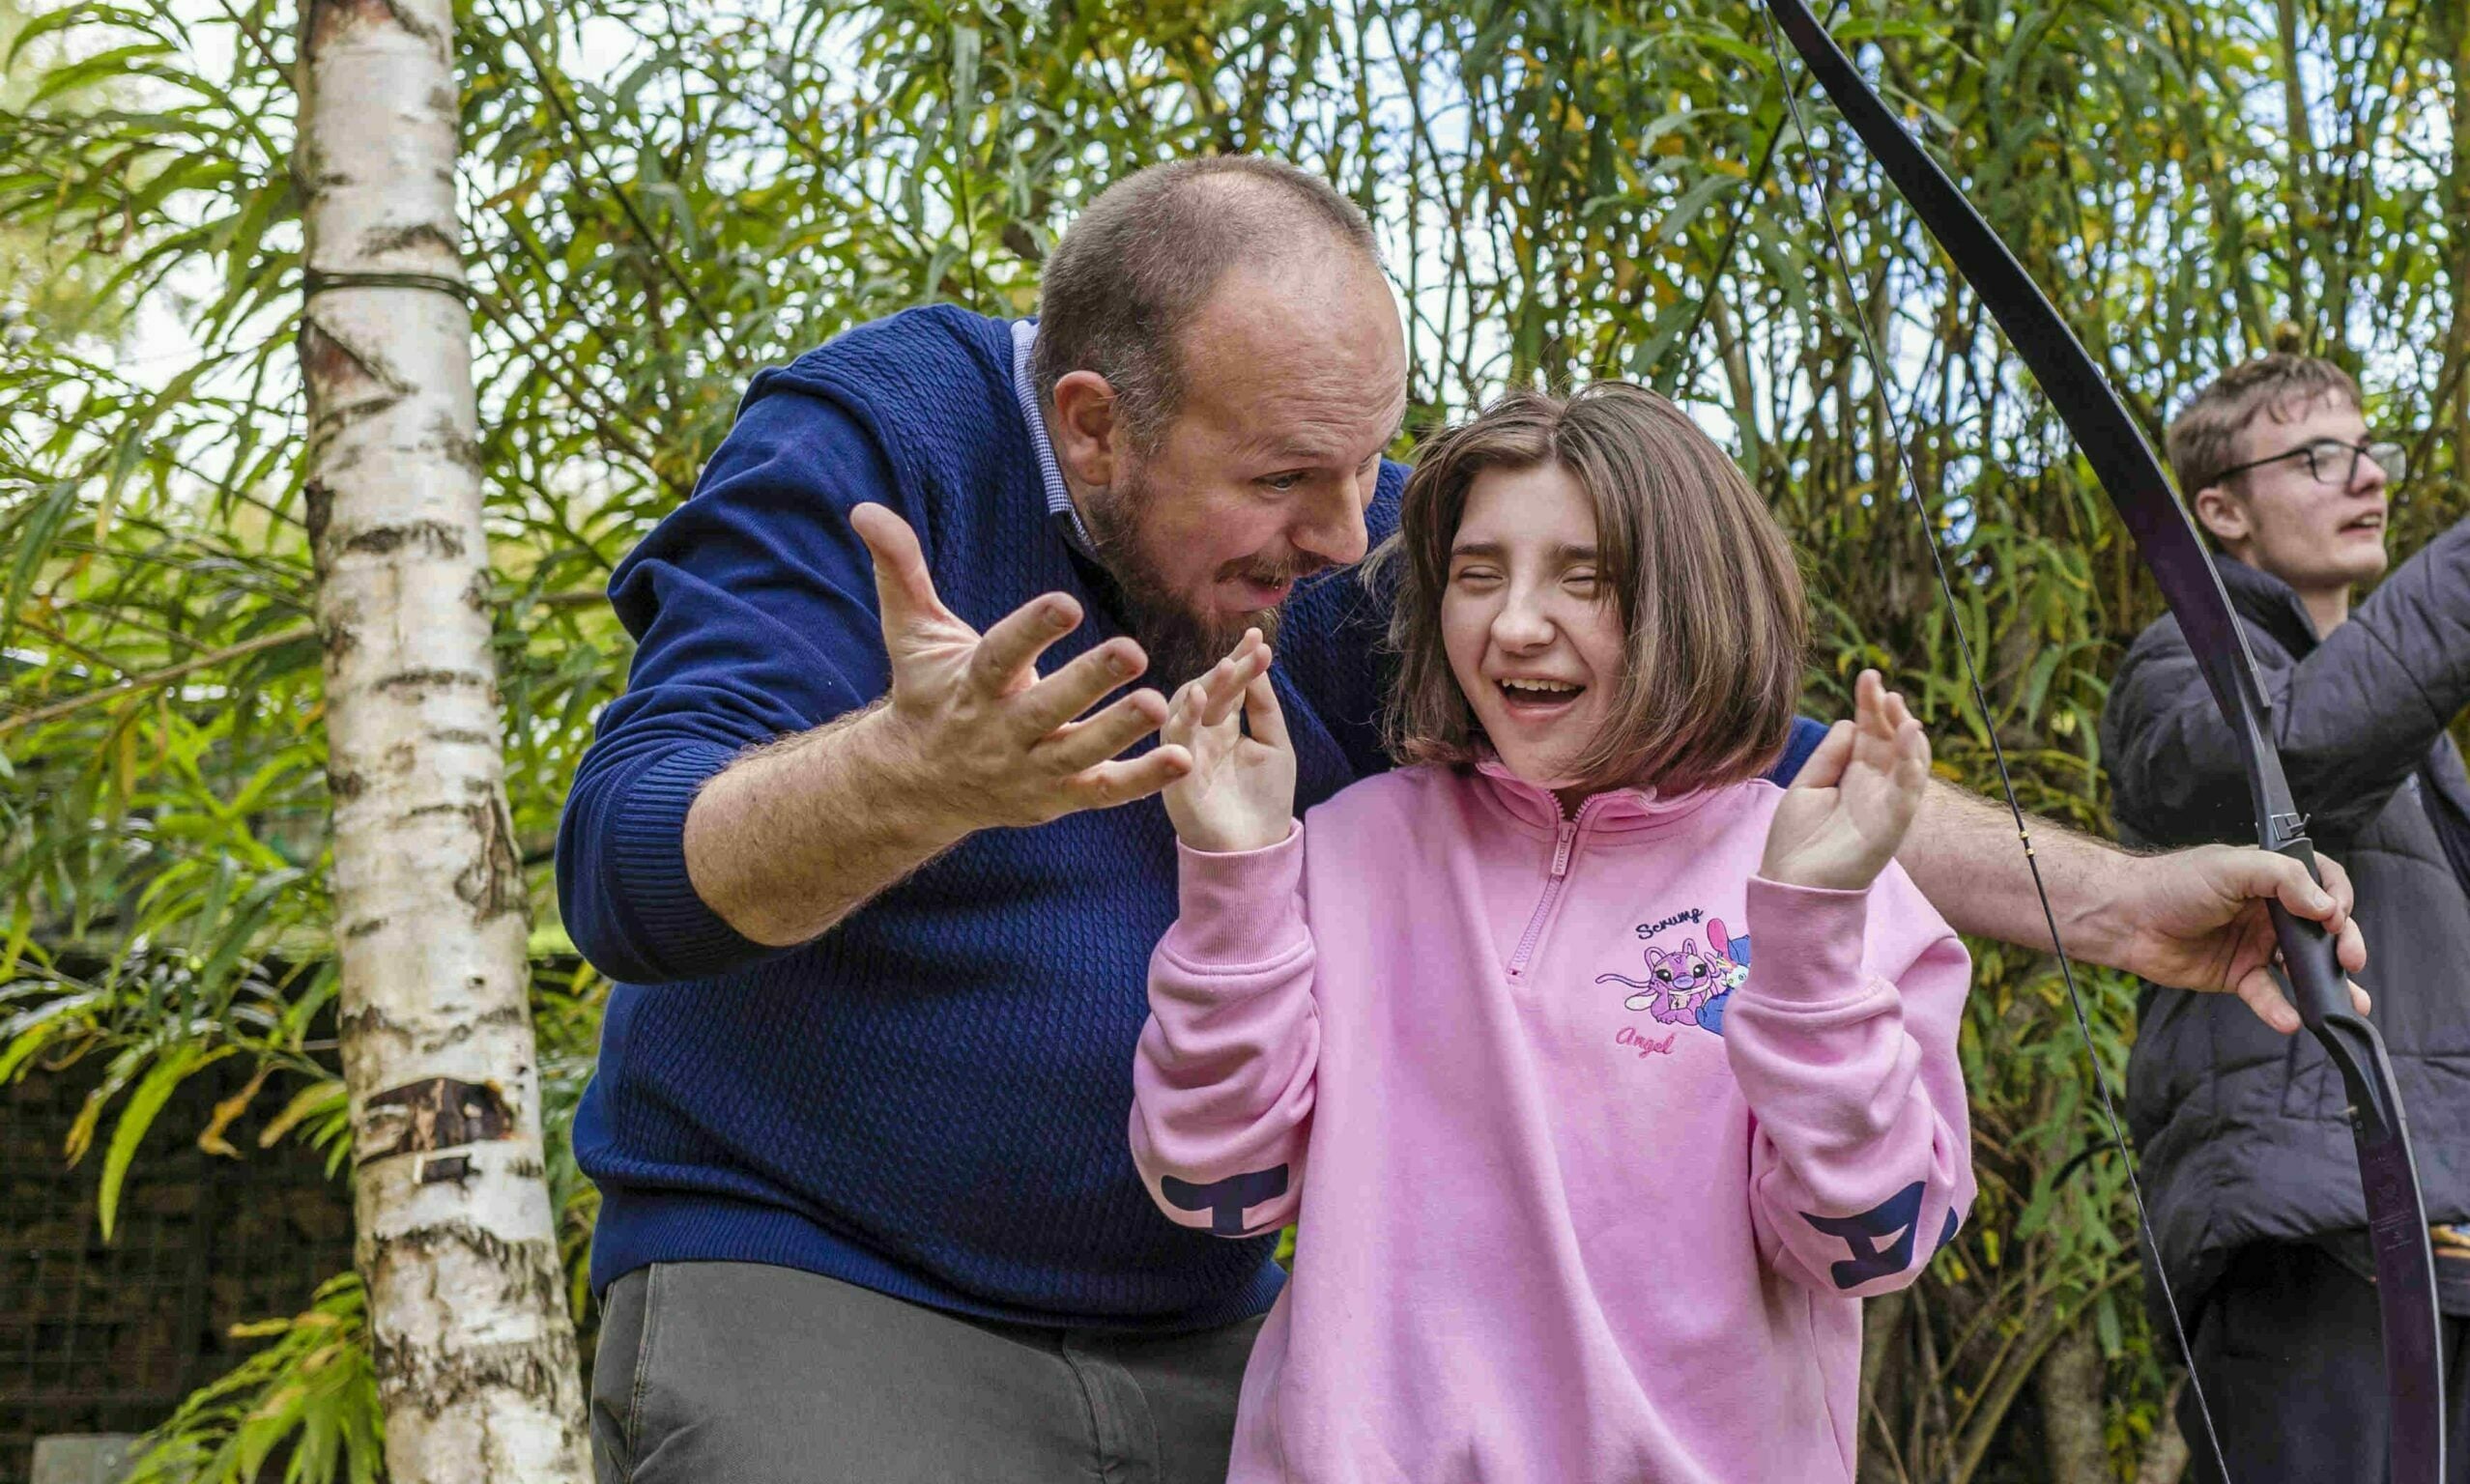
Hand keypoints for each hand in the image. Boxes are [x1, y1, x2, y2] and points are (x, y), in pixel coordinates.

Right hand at [850, 503, 1188, 831]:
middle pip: (1047, 708)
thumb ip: (901, 572)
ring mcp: (1032, 769)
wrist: (920, 783)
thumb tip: (865, 509)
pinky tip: (1183, 758)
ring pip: (1080, 753)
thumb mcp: (913, 633)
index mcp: (972, 687)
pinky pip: (1104, 792)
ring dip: (1120, 731)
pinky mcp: (1059, 797)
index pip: (1000, 656)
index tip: (1066, 603)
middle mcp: (1002, 731)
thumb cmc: (928, 692)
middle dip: (1087, 682)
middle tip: (1133, 652)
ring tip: (1161, 704)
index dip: (1031, 631)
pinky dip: (1143, 781)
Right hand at [1160, 630, 1294, 853]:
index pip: (1230, 686)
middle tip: (1248, 649)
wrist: (1254, 850)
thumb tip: (1257, 666)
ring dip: (1205, 684)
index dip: (1241, 661)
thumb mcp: (1275, 746)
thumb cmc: (1264, 801)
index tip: (1258, 636)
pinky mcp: (1173, 771)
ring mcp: (1185, 750)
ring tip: (1227, 666)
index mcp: (1224, 727)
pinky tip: (1196, 696)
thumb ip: (1264, 708)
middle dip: (1227, 667)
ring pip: (1185, 707)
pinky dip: (1182, 716)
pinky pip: (1172, 738)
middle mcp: (1201, 734)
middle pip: (1208, 690)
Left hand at [1763, 669, 1929, 891]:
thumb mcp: (1807, 787)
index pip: (1869, 733)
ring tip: (1897, 705)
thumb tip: (1850, 721)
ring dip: (1907, 732)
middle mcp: (1875, 788)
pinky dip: (1914, 765)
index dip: (1870, 705)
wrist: (1790, 885)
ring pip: (1908, 762)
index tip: (1868, 676)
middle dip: (1887, 711)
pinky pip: (1910, 792)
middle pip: (1890, 741)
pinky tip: (1912, 736)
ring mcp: (1886, 806)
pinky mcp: (1891, 826)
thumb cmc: (1796, 841)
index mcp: (1854, 777)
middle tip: (1878, 683)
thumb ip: (1829, 756)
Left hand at [2108, 845, 2371, 1034]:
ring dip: (2328, 987)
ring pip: (2302, 969)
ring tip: (2352, 1003)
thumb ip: (2282, 879)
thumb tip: (2326, 906)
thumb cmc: (2172, 883)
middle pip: (2322, 931)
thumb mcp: (2231, 867)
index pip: (2324, 885)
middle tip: (2351, 960)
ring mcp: (2255, 945)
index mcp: (2271, 880)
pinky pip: (2267, 995)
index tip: (2336, 917)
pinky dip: (2279, 1009)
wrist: (2126, 918)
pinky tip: (2291, 1020)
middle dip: (2345, 945)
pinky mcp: (2236, 975)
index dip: (2339, 899)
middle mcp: (2268, 913)